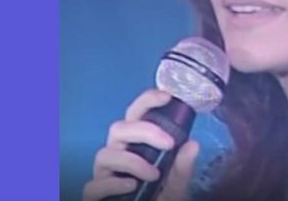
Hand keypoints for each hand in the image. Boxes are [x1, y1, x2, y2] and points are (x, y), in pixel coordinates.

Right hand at [82, 89, 200, 200]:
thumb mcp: (176, 185)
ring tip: (154, 174)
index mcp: (133, 145)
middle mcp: (116, 154)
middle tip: (168, 142)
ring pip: (105, 154)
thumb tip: (193, 145)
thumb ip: (182, 168)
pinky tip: (131, 186)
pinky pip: (94, 185)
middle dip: (142, 130)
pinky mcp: (95, 194)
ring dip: (131, 161)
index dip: (146, 101)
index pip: (135, 115)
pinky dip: (113, 184)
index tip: (167, 96)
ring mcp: (103, 174)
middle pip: (118, 129)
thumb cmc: (158, 199)